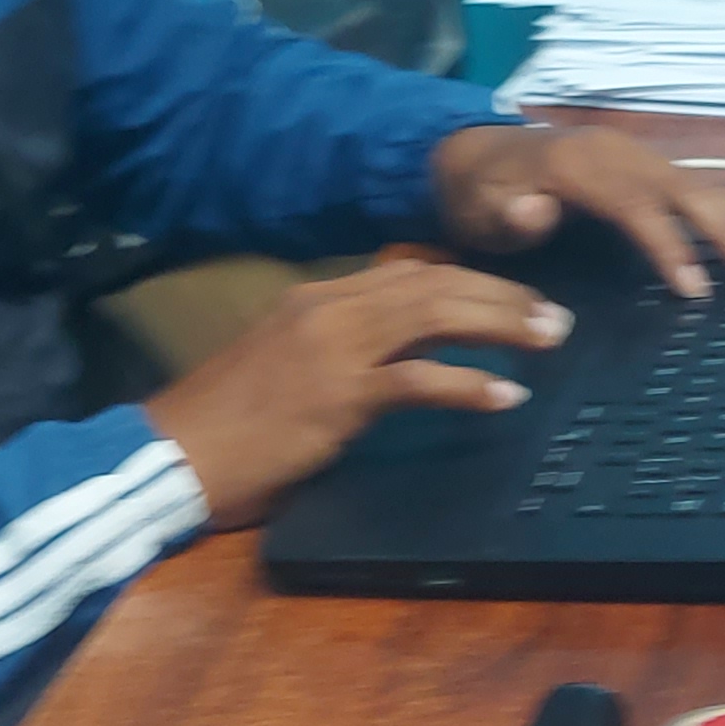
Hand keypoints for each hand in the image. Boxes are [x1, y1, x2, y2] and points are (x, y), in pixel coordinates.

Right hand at [148, 258, 572, 523]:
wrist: (169, 455)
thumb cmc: (225, 426)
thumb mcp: (286, 368)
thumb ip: (339, 352)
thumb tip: (399, 357)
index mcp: (316, 300)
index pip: (409, 270)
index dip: (470, 278)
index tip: (516, 295)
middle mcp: (328, 309)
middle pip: (433, 282)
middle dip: (501, 294)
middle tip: (555, 315)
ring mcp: (332, 349)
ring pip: (433, 315)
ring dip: (500, 324)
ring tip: (549, 339)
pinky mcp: (336, 397)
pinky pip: (416, 381)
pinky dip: (468, 384)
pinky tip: (507, 396)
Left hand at [432, 121, 724, 299]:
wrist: (476, 151)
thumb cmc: (480, 192)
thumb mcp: (478, 208)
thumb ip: (506, 214)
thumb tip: (535, 209)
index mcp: (579, 164)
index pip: (635, 205)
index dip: (668, 246)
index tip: (695, 289)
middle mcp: (618, 152)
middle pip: (683, 190)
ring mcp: (638, 154)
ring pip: (700, 186)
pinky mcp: (648, 164)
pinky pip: (698, 185)